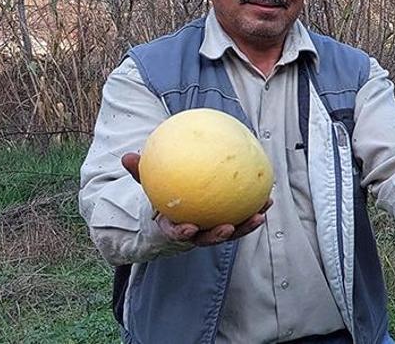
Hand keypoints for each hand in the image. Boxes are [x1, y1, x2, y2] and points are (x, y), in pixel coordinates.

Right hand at [122, 152, 271, 245]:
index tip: (189, 228)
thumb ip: (140, 173)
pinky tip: (267, 199)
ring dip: (246, 227)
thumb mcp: (150, 185)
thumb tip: (127, 156)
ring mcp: (213, 230)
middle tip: (228, 227)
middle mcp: (195, 233)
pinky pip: (242, 218)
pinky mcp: (229, 224)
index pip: (176, 233)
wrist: (175, 210)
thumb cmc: (162, 197)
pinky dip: (254, 211)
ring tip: (260, 215)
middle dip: (219, 236)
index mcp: (174, 226)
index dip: (182, 233)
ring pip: (231, 233)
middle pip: (208, 239)